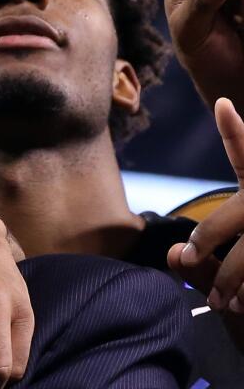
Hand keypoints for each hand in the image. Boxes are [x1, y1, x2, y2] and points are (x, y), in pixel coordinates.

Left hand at [168, 98, 243, 348]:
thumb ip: (205, 247)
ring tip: (219, 300)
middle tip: (188, 256)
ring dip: (233, 278)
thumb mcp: (236, 232)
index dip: (236, 131)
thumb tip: (175, 255)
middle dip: (211, 236)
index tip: (224, 106)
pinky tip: (240, 306)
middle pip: (239, 214)